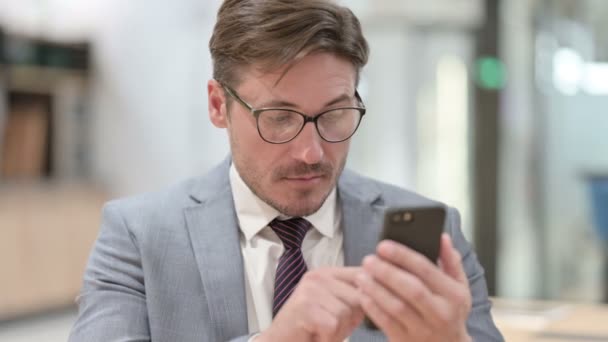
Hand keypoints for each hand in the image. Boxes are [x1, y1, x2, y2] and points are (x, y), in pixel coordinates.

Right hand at [257, 267, 363, 341]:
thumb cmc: (312, 330)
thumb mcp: (337, 308)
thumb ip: (355, 297)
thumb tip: (380, 291)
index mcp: (327, 273)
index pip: (362, 274)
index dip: (371, 294)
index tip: (370, 308)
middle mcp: (318, 275)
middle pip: (358, 298)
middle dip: (351, 321)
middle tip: (330, 327)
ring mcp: (310, 289)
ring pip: (347, 313)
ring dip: (338, 331)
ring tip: (320, 332)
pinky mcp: (305, 306)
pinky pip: (333, 325)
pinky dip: (327, 338)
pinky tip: (314, 336)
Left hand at [356, 234, 471, 341]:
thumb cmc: (451, 312)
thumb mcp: (460, 287)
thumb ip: (451, 261)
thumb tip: (442, 238)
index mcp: (453, 295)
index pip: (426, 270)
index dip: (403, 256)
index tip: (383, 245)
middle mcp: (439, 313)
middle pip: (411, 289)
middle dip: (387, 272)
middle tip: (368, 260)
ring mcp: (422, 329)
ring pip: (396, 307)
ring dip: (375, 289)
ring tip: (361, 276)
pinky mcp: (405, 341)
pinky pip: (386, 323)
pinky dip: (372, 307)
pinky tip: (363, 294)